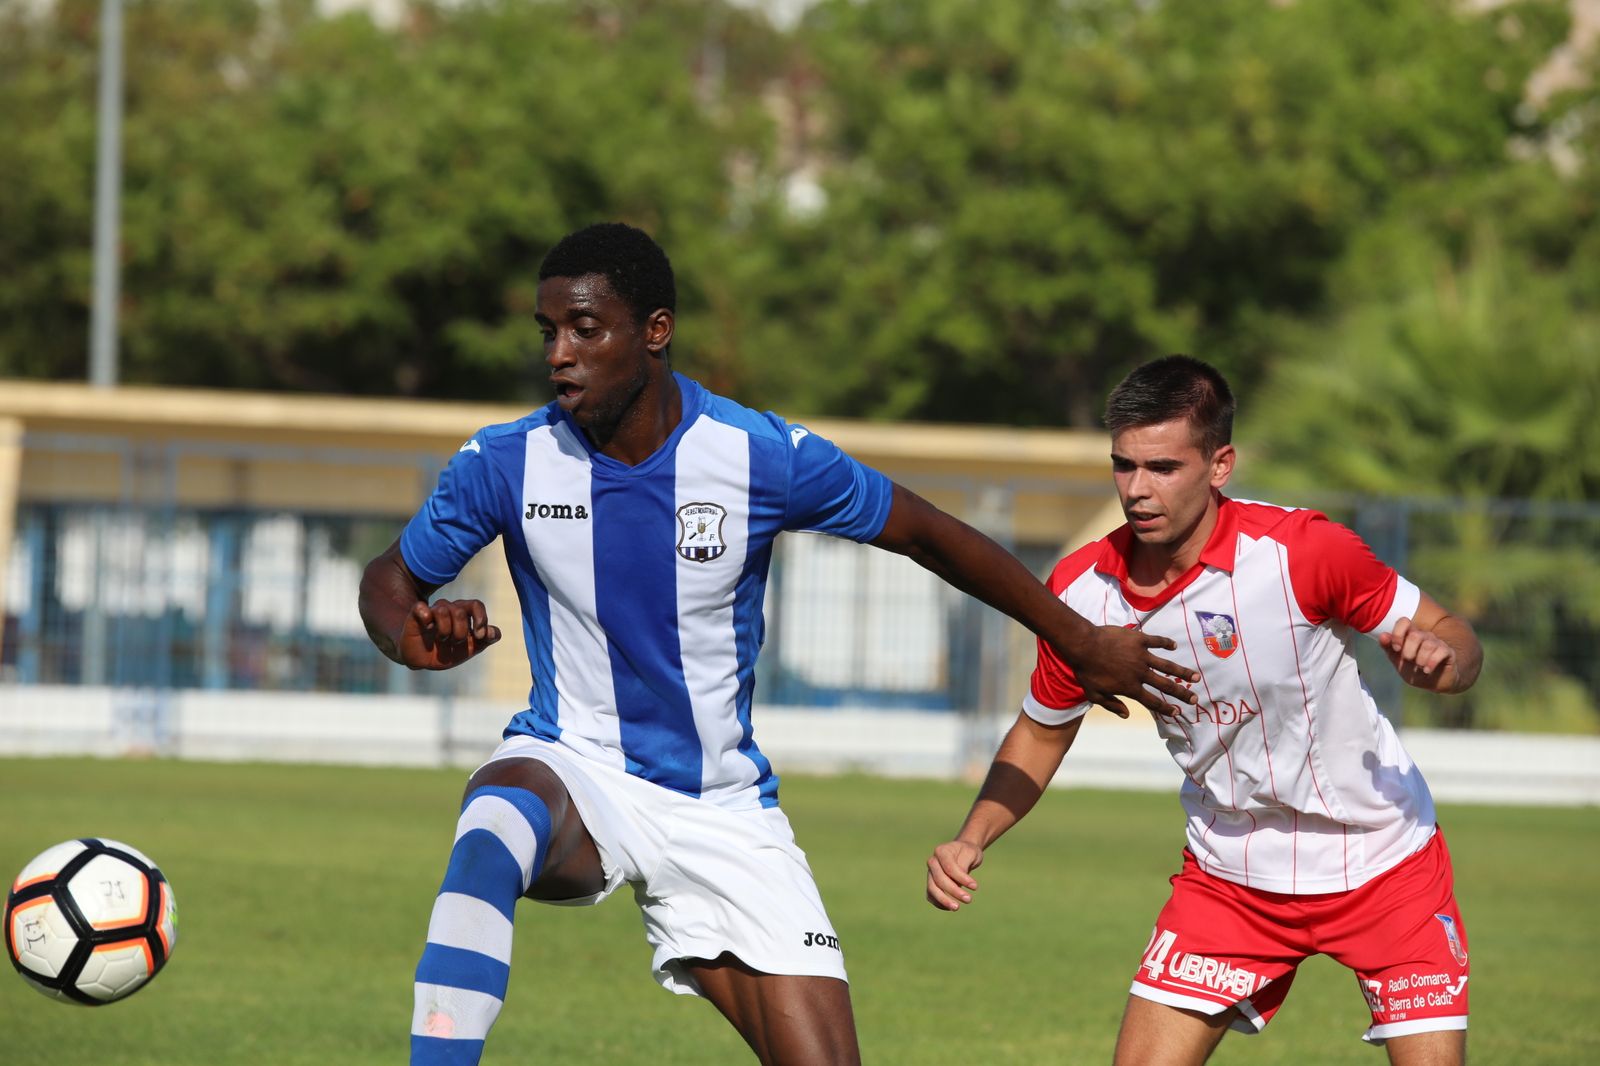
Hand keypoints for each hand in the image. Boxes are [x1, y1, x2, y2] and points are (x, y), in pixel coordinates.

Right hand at [395, 598, 500, 669]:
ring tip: (441, 639)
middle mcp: (449, 609)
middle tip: (454, 642)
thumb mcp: (469, 648)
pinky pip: (421, 607)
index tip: (479, 636)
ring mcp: (432, 611)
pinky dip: (426, 617)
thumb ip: (485, 640)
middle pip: (460, 611)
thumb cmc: (448, 651)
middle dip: (460, 632)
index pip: (476, 605)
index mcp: (464, 614)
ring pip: (443, 610)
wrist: (423, 660)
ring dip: (445, 630)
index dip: (481, 618)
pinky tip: (427, 628)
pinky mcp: (416, 615)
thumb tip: (493, 633)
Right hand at [926, 840, 984, 910]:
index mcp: (941, 851)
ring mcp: (930, 873)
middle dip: (954, 891)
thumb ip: (963, 866)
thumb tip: (957, 883)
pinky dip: (939, 903)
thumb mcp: (970, 854)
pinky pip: (931, 895)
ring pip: (932, 889)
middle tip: (969, 899)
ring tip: (956, 908)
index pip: (949, 868)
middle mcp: (932, 862)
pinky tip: (951, 907)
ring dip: (943, 900)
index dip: (961, 878)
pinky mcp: (931, 883)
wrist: (962, 852)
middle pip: (939, 879)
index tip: (975, 887)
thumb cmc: (967, 852)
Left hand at [1069, 626, 1198, 717]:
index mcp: (1130, 687)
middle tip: (1195, 699)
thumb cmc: (1086, 671)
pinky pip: (1156, 641)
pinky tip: (1174, 646)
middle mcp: (1140, 673)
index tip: (1177, 712)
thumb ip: (1112, 705)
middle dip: (1182, 694)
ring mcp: (1141, 655)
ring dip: (1182, 671)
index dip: (1166, 708)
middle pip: (1166, 686)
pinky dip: (1166, 643)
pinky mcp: (1139, 639)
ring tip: (1196, 676)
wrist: (1083, 645)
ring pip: (1167, 665)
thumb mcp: (1094, 694)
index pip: (1152, 702)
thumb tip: (1126, 715)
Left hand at [1379, 616, 1456, 691]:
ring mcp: (1437, 643)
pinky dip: (1432, 662)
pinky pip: (1441, 651)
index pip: (1404, 621)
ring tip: (1419, 667)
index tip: (1396, 648)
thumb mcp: (1397, 660)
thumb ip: (1389, 648)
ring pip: (1428, 644)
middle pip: (1415, 635)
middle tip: (1408, 660)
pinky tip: (1427, 670)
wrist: (1433, 683)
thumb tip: (1383, 635)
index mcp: (1410, 635)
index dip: (1398, 633)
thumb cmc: (1413, 669)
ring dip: (1420, 659)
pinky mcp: (1448, 652)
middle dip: (1408, 651)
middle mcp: (1424, 636)